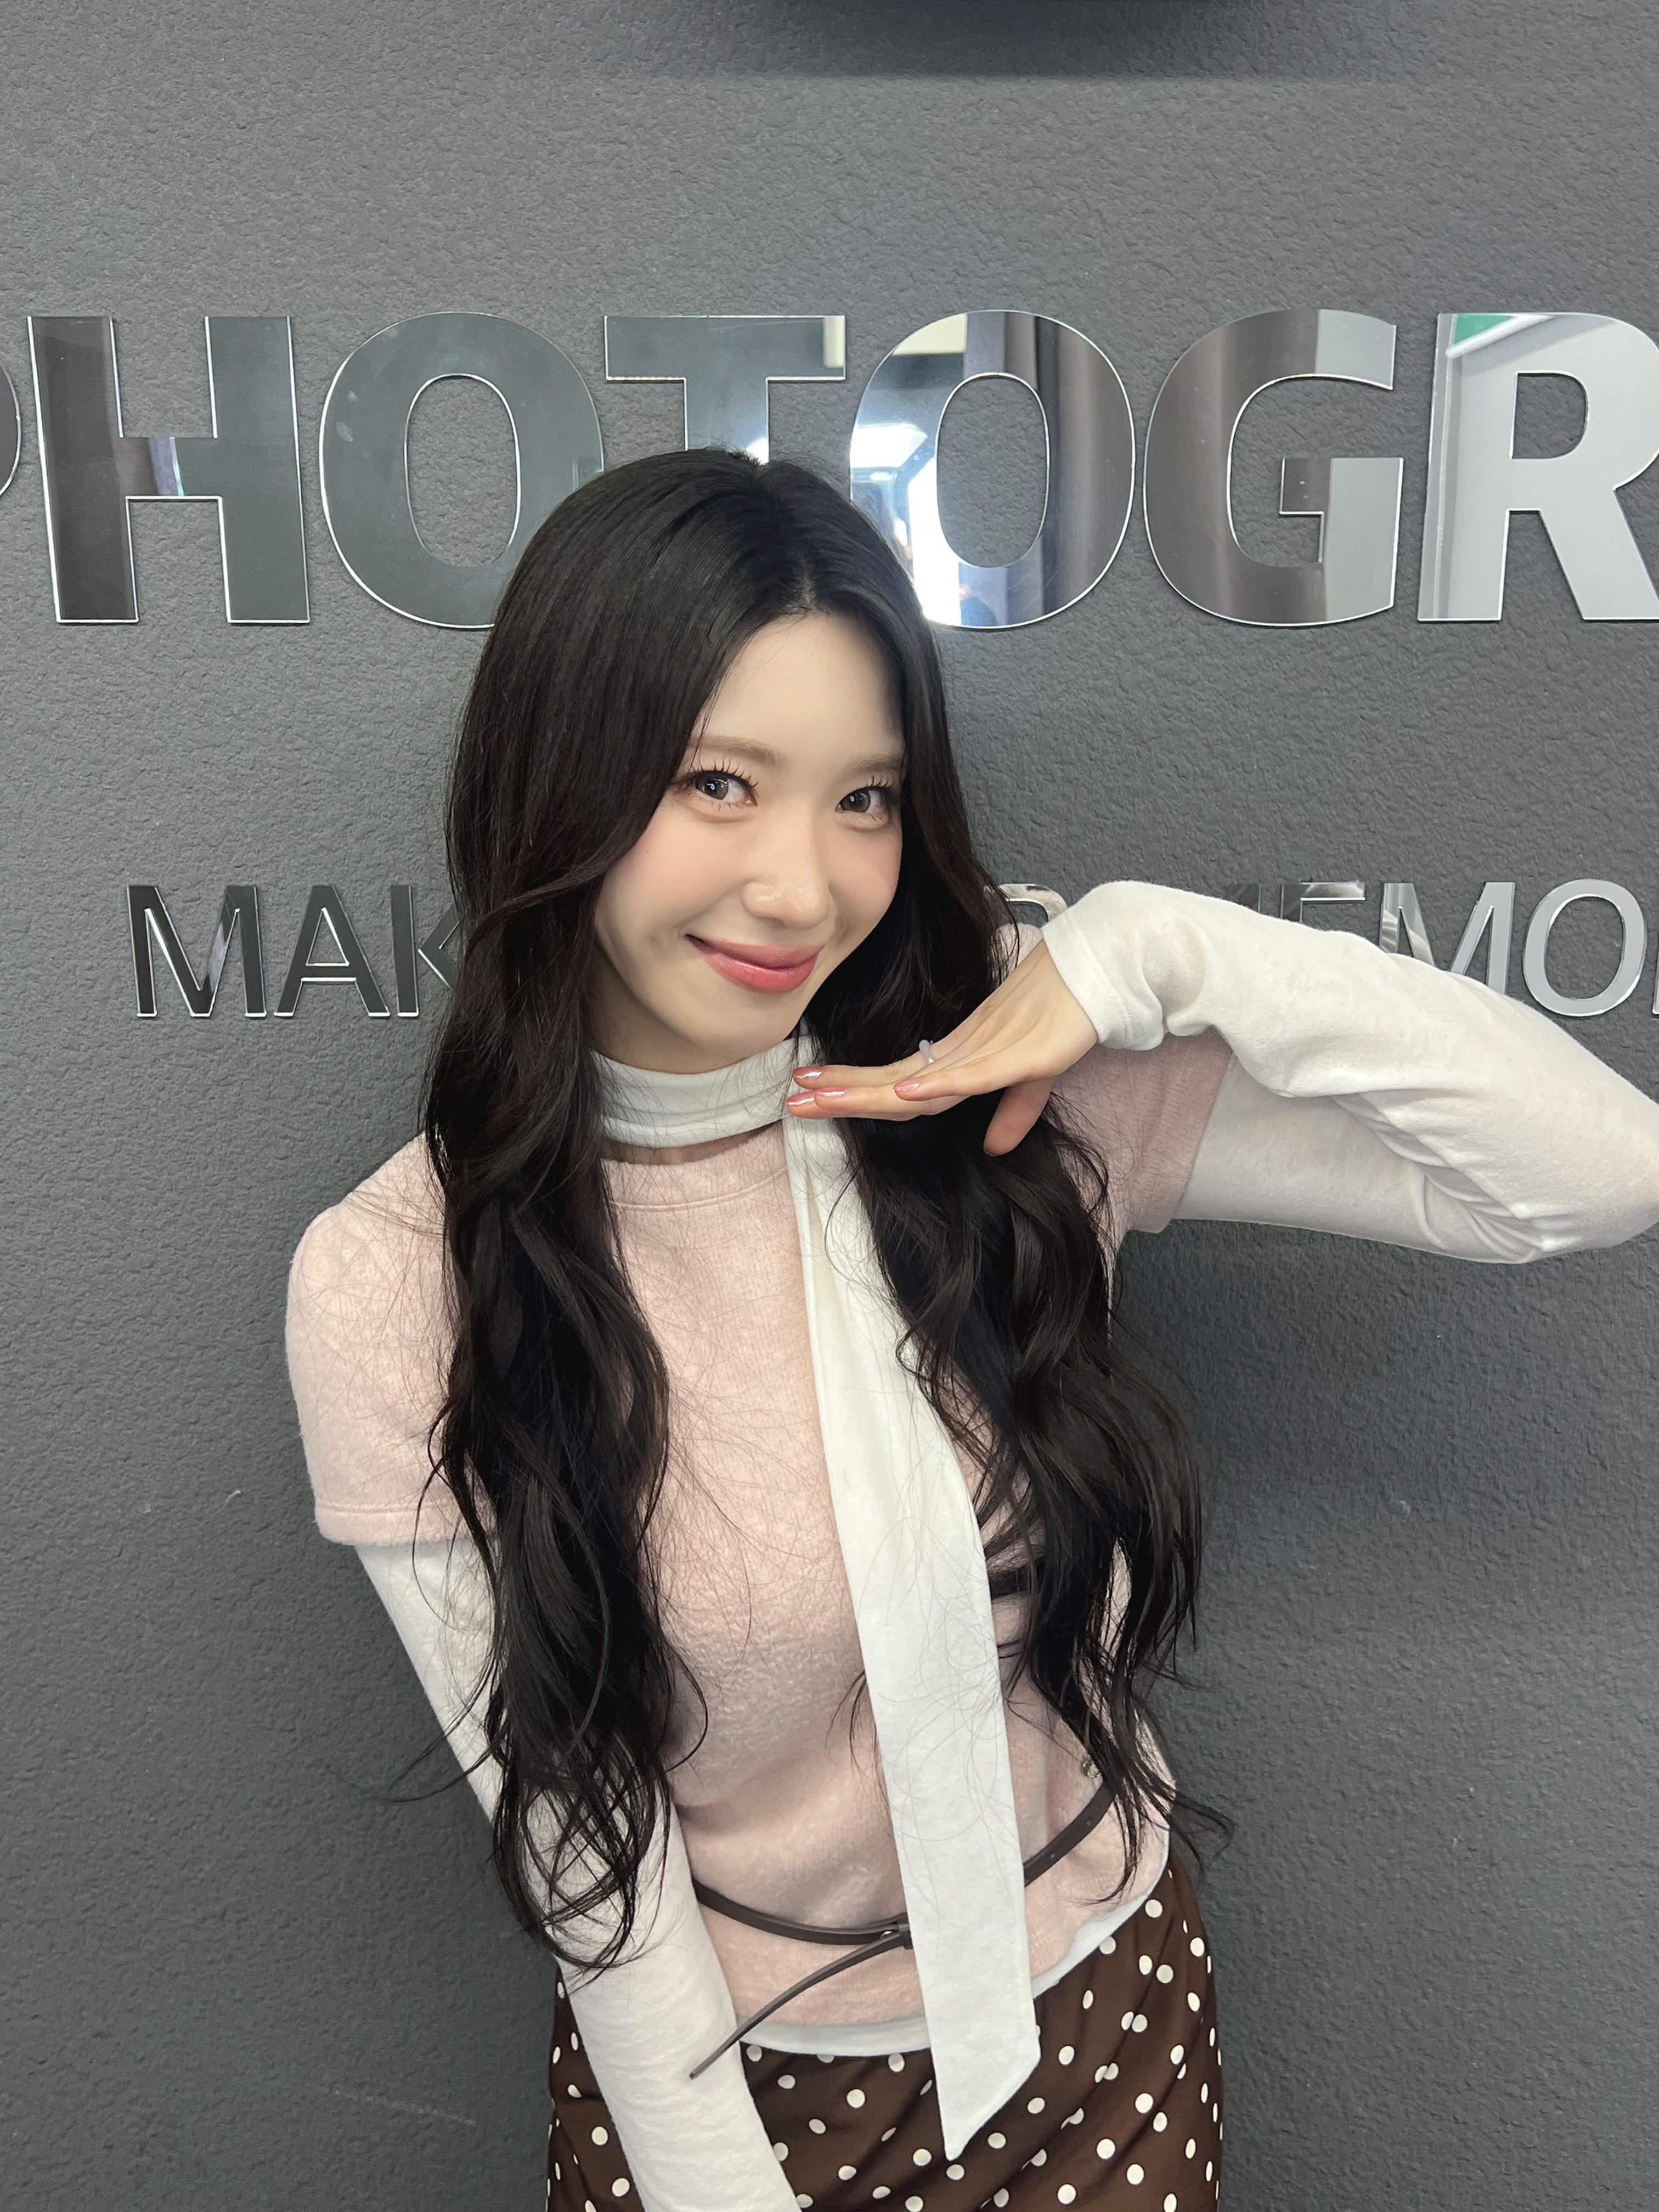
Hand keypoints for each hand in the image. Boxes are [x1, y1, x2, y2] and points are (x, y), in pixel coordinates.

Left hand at [786, 939, 1098, 1154]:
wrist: (1098, 971)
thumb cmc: (1063, 1014)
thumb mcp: (1032, 1076)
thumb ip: (1012, 1111)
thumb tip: (994, 1148)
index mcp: (961, 1058)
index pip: (897, 1082)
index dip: (854, 1090)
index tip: (810, 1092)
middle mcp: (963, 1054)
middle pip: (893, 1084)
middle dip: (842, 1092)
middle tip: (792, 1098)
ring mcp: (988, 1053)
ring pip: (918, 1083)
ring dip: (868, 1092)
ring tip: (820, 1096)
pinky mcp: (1020, 1056)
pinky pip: (972, 1076)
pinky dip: (938, 1085)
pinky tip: (904, 1093)